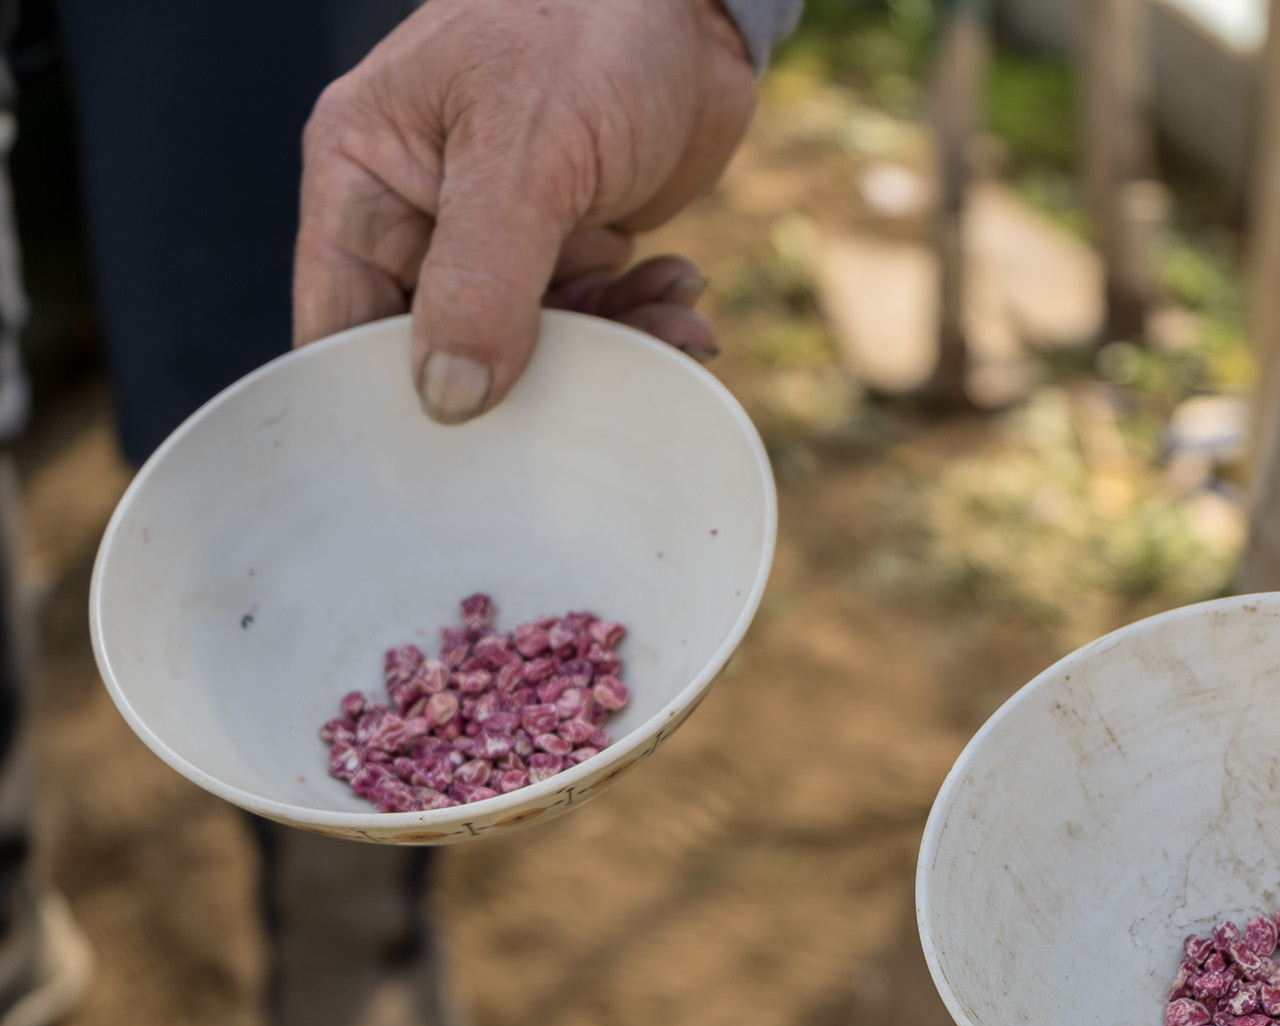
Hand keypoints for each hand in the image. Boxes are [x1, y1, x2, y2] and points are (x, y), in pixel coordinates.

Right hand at [294, 0, 755, 422]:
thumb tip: (446, 399)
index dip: (382, 404)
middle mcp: (418, 213)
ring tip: (674, 333)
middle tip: (596, 406)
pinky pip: (592, 316)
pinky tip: (685, 305)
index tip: (447, 471)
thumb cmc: (588, 26)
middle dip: (523, 388)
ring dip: (606, 353)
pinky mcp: (570, 238)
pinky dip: (639, 322)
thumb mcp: (525, 151)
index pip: (338, 326)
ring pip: (530, 346)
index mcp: (362, 179)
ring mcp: (498, 232)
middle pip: (440, 353)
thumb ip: (482, 277)